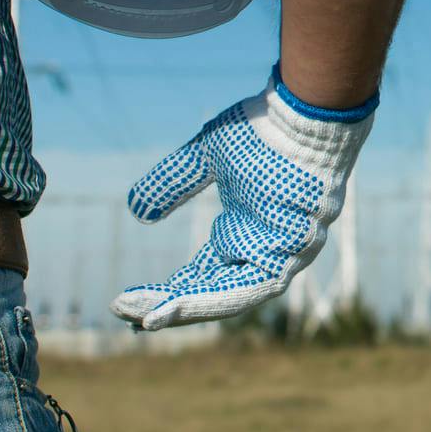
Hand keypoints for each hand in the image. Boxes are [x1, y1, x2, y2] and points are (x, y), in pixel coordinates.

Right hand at [109, 68, 375, 330]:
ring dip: (187, 309)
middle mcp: (265, 247)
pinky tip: (175, 304)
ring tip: (146, 319)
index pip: (204, 274)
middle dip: (171, 307)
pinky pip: (253, 286)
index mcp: (245, 230)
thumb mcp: (205, 158)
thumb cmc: (262, 130)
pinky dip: (213, 298)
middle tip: (128, 316)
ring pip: (233, 297)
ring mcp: (284, 252)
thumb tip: (136, 211)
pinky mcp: (295, 250)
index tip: (128, 301)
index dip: (169, 290)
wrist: (303, 112)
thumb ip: (173, 184)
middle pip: (215, 291)